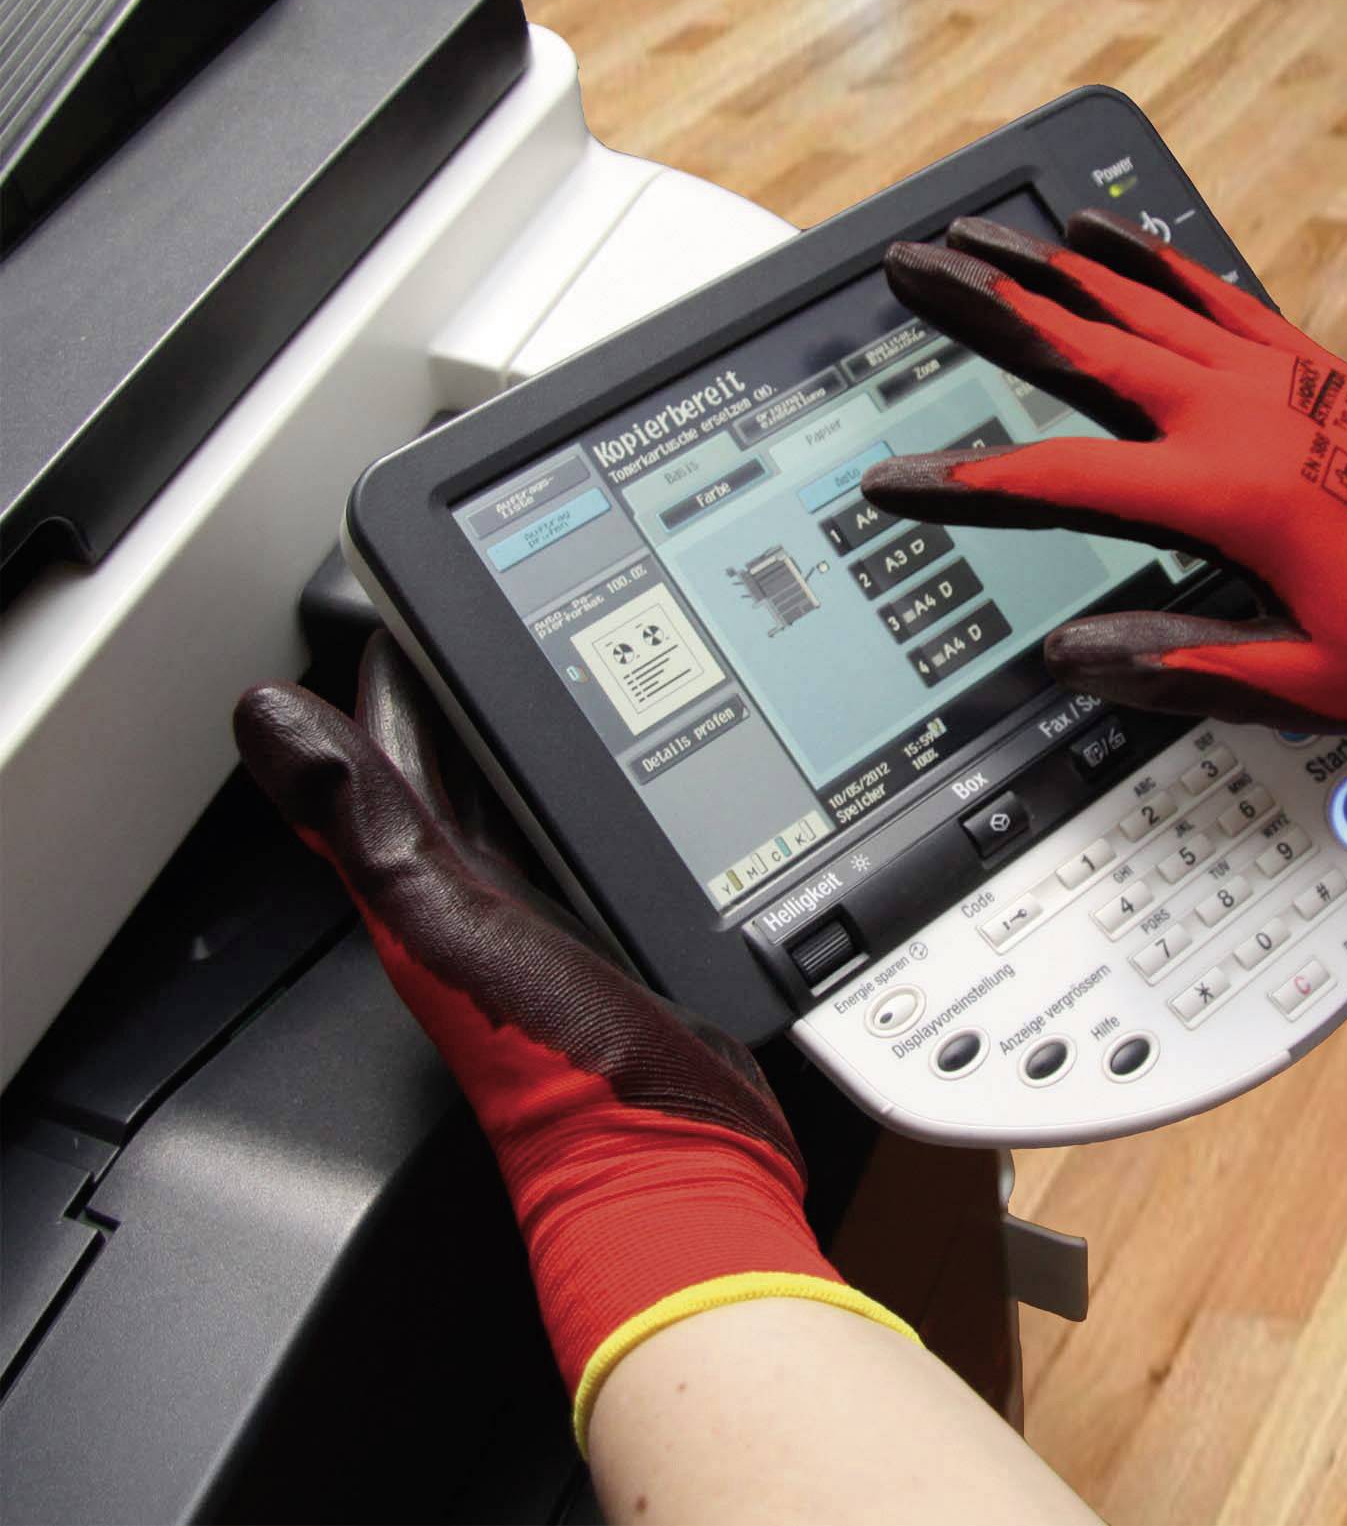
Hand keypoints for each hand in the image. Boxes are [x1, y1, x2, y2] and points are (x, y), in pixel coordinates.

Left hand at [233, 634, 911, 1450]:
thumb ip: (365, 826)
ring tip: (587, 657)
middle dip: (478, 684)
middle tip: (512, 608)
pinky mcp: (621, 931)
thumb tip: (268, 717)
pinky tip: (656, 761)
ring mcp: (554, 914)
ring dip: (548, 733)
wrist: (672, 1160)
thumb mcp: (450, 925)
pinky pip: (603, 836)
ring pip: (540, 794)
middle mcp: (481, 893)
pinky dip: (617, 790)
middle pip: (468, 762)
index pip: (397, 743)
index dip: (403, 662)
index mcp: (424, 883)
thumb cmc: (556, 1069)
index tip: (423, 591)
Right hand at [863, 209, 1346, 731]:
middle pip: (1080, 347)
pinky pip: (1210, 294)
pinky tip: (1101, 232)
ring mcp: (1273, 380)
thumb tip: (1072, 659)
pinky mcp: (1305, 365)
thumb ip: (1180, 668)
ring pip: (1135, 305)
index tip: (892, 483)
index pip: (1057, 485)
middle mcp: (1237, 419)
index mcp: (1224, 499)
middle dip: (982, 306)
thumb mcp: (1301, 683)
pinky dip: (1150, 260)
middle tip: (909, 267)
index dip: (964, 486)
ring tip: (975, 234)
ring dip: (1046, 267)